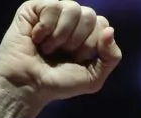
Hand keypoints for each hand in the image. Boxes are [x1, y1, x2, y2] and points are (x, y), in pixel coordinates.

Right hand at [0, 0, 121, 117]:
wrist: (29, 86)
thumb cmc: (58, 83)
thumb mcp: (93, 77)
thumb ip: (111, 57)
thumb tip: (109, 30)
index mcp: (86, 32)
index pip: (102, 24)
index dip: (90, 45)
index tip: (75, 59)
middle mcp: (71, 20)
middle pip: (89, 15)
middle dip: (76, 41)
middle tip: (61, 54)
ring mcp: (53, 12)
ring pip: (73, 8)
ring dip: (61, 35)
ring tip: (48, 48)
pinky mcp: (33, 8)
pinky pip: (53, 6)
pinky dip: (45, 27)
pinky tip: (36, 38)